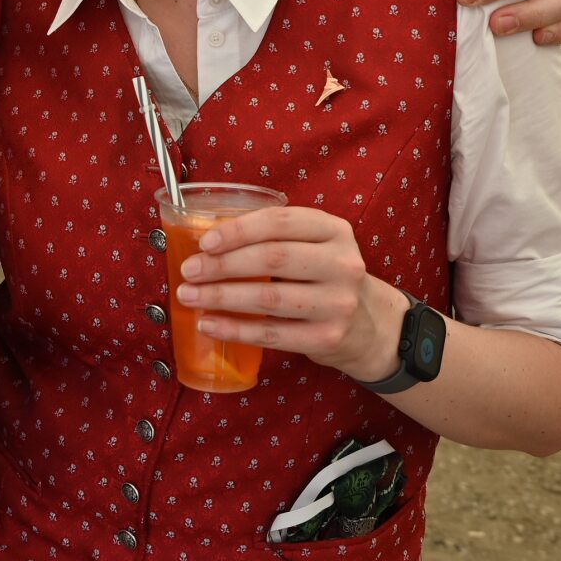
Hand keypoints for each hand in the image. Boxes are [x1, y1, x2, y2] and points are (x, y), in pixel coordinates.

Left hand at [172, 208, 395, 376]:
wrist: (372, 324)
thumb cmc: (326, 277)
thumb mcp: (317, 245)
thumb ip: (276, 237)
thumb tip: (208, 242)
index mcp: (334, 230)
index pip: (279, 223)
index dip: (237, 231)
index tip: (205, 242)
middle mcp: (341, 264)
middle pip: (271, 259)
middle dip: (222, 265)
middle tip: (189, 271)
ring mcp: (338, 304)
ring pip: (268, 298)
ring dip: (221, 297)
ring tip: (190, 297)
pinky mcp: (327, 338)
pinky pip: (271, 334)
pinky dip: (234, 329)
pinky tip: (209, 324)